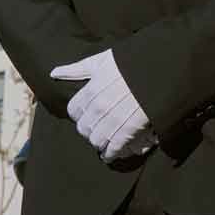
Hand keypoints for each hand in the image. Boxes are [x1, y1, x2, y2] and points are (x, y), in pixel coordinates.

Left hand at [50, 49, 157, 163]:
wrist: (161, 67)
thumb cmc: (133, 62)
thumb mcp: (103, 61)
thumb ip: (77, 69)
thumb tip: (54, 73)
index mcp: (91, 90)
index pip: (74, 111)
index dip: (80, 114)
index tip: (87, 114)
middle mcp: (99, 107)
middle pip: (84, 128)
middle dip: (89, 130)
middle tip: (97, 129)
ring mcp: (114, 119)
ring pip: (97, 140)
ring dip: (100, 142)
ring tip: (105, 142)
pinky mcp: (130, 129)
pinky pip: (114, 148)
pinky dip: (112, 153)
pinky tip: (111, 154)